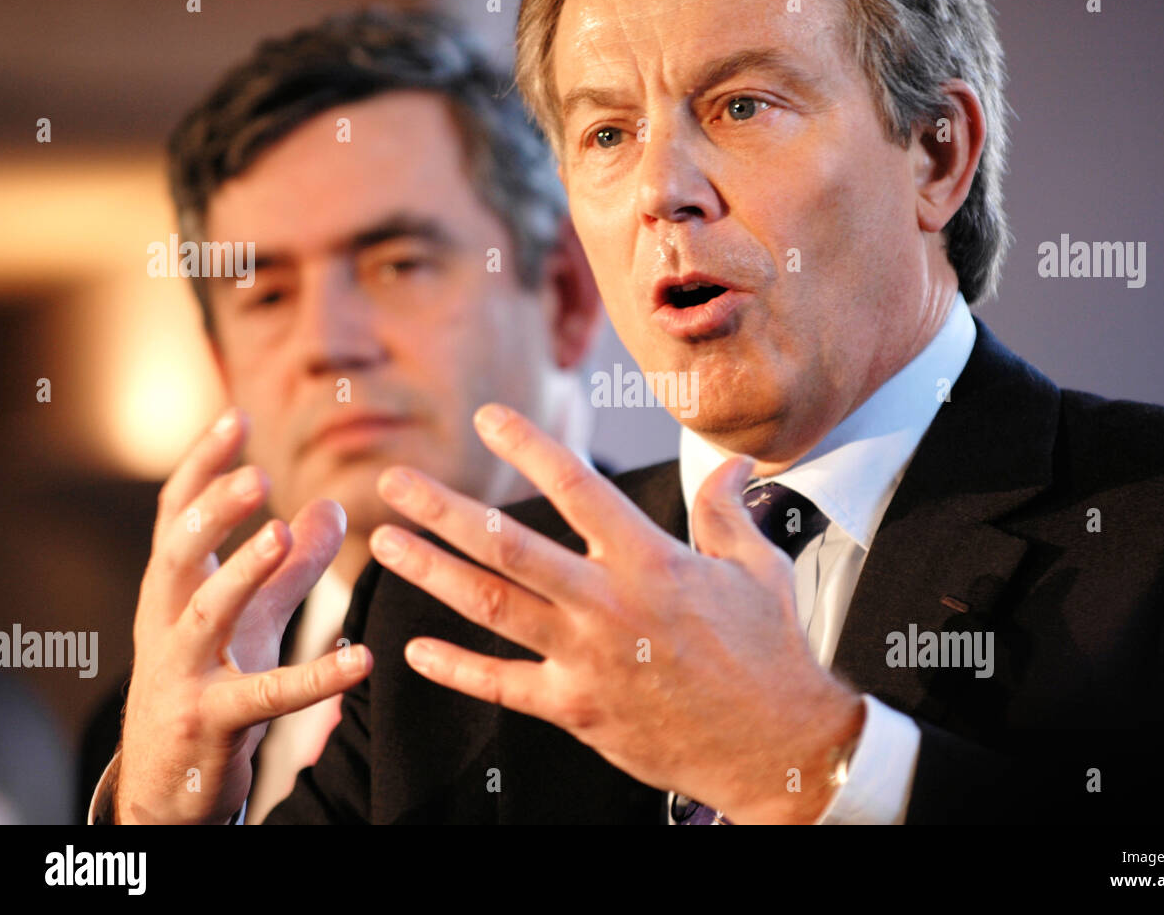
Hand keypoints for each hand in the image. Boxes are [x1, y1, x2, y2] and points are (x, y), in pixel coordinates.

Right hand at [114, 408, 371, 823]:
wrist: (164, 781)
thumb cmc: (209, 678)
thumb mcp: (251, 616)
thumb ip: (292, 564)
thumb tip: (331, 503)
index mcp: (174, 588)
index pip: (177, 514)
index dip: (202, 465)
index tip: (236, 415)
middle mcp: (167, 622)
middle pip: (177, 555)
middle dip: (213, 512)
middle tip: (258, 474)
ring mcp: (184, 673)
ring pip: (206, 616)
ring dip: (242, 572)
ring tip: (282, 534)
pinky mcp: (214, 722)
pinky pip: (267, 695)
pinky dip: (316, 675)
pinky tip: (362, 659)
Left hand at [369, 403, 863, 823]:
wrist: (776, 746)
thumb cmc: (769, 653)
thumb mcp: (760, 568)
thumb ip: (729, 512)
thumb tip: (733, 462)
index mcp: (652, 561)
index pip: (577, 487)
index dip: (528, 446)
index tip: (488, 418)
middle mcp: (610, 604)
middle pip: (509, 547)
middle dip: (445, 510)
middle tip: (395, 483)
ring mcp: (588, 660)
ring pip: (494, 608)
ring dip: (433, 573)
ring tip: (387, 545)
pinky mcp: (579, 710)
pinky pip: (504, 686)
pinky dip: (457, 668)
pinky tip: (417, 649)